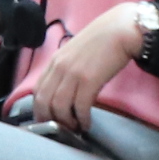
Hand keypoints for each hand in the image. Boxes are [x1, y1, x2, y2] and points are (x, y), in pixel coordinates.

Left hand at [27, 2, 149, 129]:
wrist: (121, 30)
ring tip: (75, 128)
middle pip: (44, 101)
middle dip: (50, 120)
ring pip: (59, 107)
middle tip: (61, 129)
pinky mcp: (89, 80)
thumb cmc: (102, 41)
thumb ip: (66, 69)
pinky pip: (80, 107)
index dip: (40, 109)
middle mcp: (59, 67)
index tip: (48, 120)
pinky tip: (87, 124)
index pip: (37, 90)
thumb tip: (64, 91)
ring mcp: (73, 73)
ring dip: (66, 122)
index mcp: (55, 60)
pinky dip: (82, 119)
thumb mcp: (76, 53)